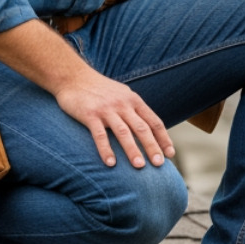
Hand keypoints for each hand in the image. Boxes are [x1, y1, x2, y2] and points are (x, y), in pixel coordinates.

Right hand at [55, 71, 174, 168]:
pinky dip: (105, 149)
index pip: (154, 122)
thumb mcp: (122, 95)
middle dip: (152, 147)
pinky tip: (110, 163)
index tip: (170, 154)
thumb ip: (134, 110)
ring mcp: (107, 110)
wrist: (73, 76)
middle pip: (142, 128)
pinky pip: (100, 135)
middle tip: (160, 164)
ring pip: (123, 132)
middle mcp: (123, 105)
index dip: (163, 138)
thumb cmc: (99, 90)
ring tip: (139, 166)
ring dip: (132, 150)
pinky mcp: (90, 115)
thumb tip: (149, 128)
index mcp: (134, 101)